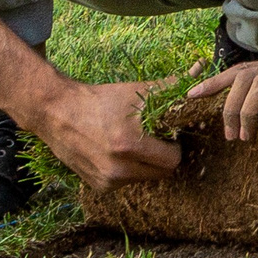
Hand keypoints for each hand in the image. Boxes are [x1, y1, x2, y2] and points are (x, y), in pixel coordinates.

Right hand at [30, 79, 181, 187]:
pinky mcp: (98, 187)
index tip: (168, 135)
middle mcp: (117, 169)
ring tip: (134, 144)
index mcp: (129, 146)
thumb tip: (199, 70)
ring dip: (145, 164)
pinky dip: (128, 170)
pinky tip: (117, 152)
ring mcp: (106, 181)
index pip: (172, 160)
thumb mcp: (136, 92)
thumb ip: (171, 88)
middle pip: (162, 173)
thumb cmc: (101, 100)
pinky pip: (126, 182)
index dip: (174, 146)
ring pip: (145, 178)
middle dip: (163, 156)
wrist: (57, 113)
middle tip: (155, 140)